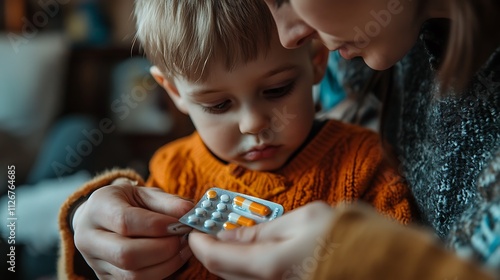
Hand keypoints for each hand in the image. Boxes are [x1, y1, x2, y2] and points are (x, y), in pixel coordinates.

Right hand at [72, 180, 193, 278]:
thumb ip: (167, 202)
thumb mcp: (144, 193)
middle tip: (184, 239)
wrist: (101, 218)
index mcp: (98, 209)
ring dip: (166, 265)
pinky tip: (172, 260)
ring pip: (132, 275)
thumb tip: (189, 212)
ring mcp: (94, 263)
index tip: (180, 224)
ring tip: (183, 249)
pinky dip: (160, 274)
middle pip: (126, 254)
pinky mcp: (105, 279)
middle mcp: (89, 238)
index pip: (125, 222)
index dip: (156, 226)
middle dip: (163, 249)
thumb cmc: (127, 203)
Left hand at [189, 201, 336, 279]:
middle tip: (211, 229)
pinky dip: (244, 266)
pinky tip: (252, 250)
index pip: (216, 258)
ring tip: (232, 236)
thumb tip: (229, 234)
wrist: (373, 262)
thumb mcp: (299, 220)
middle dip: (211, 250)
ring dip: (227, 258)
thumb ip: (260, 230)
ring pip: (237, 277)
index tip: (194, 229)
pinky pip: (253, 279)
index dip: (199, 243)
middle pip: (222, 271)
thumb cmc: (341, 235)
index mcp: (269, 264)